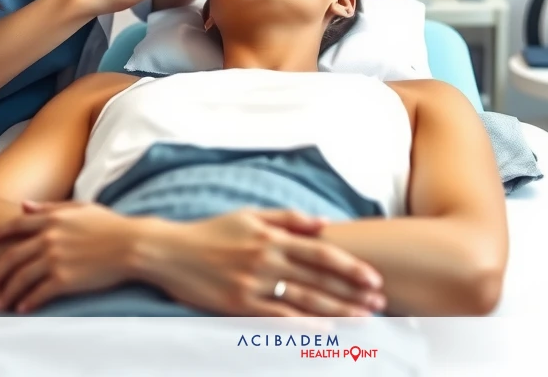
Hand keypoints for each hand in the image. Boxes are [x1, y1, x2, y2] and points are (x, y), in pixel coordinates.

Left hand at [0, 200, 133, 312]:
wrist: (132, 245)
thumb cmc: (112, 226)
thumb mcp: (82, 208)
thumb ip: (51, 207)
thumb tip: (24, 206)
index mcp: (53, 218)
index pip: (16, 225)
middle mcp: (49, 238)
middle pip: (12, 257)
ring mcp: (55, 259)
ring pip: (21, 278)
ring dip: (8, 292)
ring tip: (0, 303)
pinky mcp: (64, 279)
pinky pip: (38, 293)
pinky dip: (27, 302)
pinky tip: (22, 308)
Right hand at [143, 208, 385, 316]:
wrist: (168, 250)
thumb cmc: (211, 231)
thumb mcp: (250, 215)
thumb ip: (288, 219)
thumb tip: (324, 224)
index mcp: (273, 237)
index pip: (322, 254)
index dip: (351, 267)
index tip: (375, 278)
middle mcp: (267, 260)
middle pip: (319, 280)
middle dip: (352, 293)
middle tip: (380, 304)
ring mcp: (253, 285)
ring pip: (304, 301)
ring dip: (336, 312)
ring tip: (362, 320)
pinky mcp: (237, 305)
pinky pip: (276, 318)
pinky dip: (302, 325)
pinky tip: (323, 332)